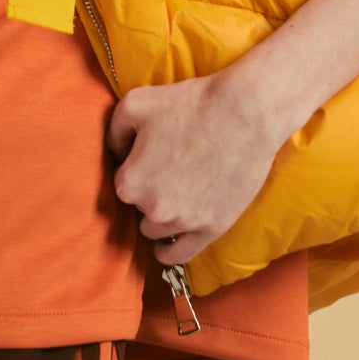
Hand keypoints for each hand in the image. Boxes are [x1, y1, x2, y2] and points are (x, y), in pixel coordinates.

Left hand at [105, 66, 282, 268]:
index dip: (136, 170)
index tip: (151, 158)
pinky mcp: (211, 229)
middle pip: (139, 209)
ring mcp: (183, 223)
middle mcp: (151, 209)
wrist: (246, 112)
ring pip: (156, 231)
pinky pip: (178, 255)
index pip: (121, 185)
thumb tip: (115, 154)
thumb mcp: (134, 104)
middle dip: (149, 193)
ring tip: (176, 196)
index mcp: (129, 182)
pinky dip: (167, 252)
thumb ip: (113, 133)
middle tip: (169, 172)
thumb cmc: (191, 104)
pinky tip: (165, 246)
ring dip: (161, 217)